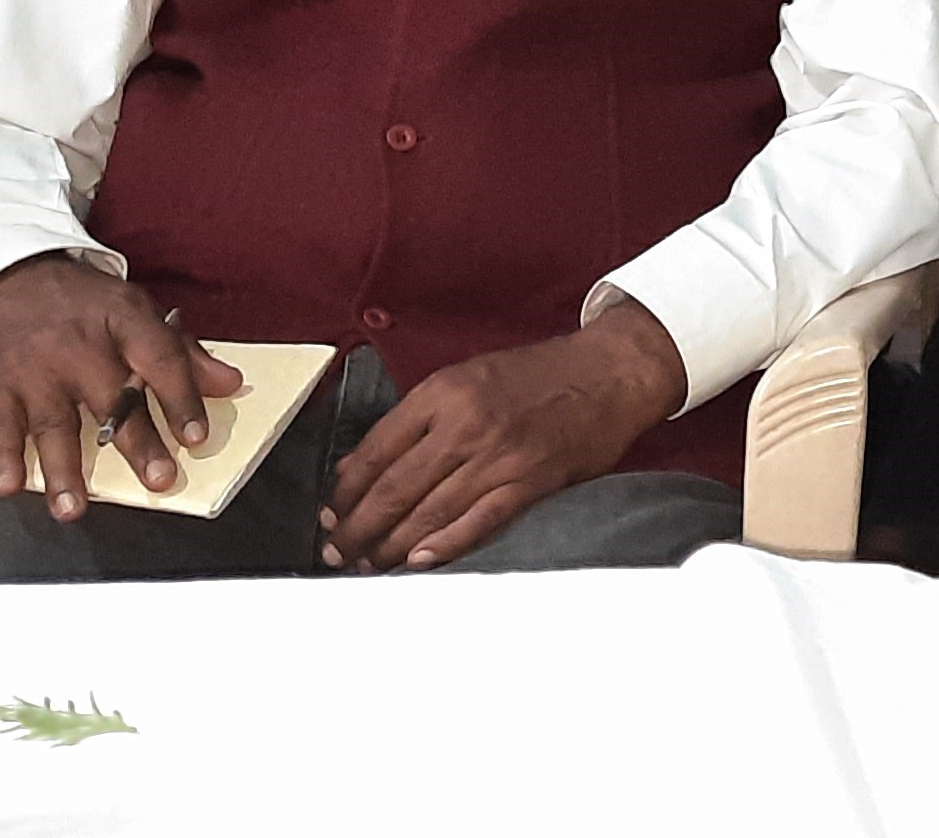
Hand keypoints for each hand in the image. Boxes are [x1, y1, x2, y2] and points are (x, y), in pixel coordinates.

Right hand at [0, 253, 238, 517]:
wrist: (10, 279)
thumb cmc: (84, 305)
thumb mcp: (136, 311)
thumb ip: (183, 353)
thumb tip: (230, 384)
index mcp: (122, 320)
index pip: (160, 358)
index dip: (180, 398)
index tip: (195, 436)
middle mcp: (79, 344)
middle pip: (112, 398)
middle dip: (137, 442)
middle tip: (158, 480)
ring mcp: (36, 367)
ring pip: (53, 422)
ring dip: (63, 469)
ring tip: (74, 508)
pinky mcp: (0, 385)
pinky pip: (1, 425)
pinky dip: (5, 457)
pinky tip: (11, 486)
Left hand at [322, 308, 682, 570]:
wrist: (608, 372)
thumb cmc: (538, 375)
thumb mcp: (468, 377)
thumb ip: (419, 417)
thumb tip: (366, 463)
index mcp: (444, 392)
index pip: (377, 449)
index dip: (346, 489)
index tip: (330, 512)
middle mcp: (466, 423)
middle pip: (396, 487)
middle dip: (359, 527)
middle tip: (336, 552)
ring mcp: (499, 454)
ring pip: (431, 510)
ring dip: (393, 545)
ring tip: (370, 565)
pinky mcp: (530, 480)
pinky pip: (480, 520)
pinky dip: (447, 545)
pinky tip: (420, 562)